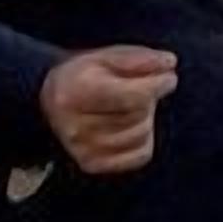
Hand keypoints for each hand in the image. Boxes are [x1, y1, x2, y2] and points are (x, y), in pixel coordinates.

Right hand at [39, 47, 176, 175]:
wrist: (54, 101)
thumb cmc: (86, 75)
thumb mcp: (107, 56)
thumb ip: (139, 58)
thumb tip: (168, 63)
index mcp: (74, 94)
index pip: (134, 97)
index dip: (158, 86)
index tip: (168, 77)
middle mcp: (74, 127)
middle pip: (139, 115)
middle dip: (147, 100)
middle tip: (136, 90)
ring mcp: (82, 150)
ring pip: (142, 135)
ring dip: (145, 119)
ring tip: (128, 108)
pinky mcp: (92, 165)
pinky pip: (141, 155)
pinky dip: (143, 141)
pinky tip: (128, 127)